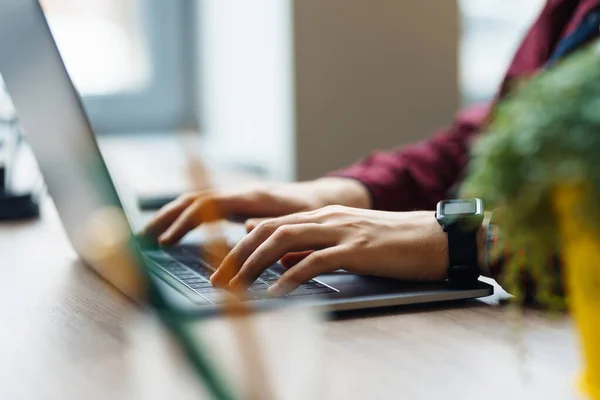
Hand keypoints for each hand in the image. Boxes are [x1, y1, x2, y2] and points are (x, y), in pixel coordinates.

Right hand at [143, 178, 369, 244]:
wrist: (325, 199)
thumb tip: (246, 229)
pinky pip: (207, 208)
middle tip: (143, 237)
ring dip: (171, 217)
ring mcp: (239, 197)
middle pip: (193, 200)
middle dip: (166, 217)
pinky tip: (177, 232)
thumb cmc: (315, 213)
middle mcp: (240, 193)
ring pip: (197, 202)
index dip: (183, 223)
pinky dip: (187, 218)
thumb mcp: (299, 222)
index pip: (207, 206)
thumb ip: (275, 226)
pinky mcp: (240, 205)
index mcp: (252, 196)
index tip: (165, 241)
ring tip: (150, 235)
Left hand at [210, 206, 452, 294]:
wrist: (435, 238)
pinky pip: (316, 260)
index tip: (224, 268)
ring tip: (236, 287)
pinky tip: (276, 292)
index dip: (243, 246)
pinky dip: (291, 276)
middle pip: (269, 231)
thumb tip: (281, 264)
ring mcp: (342, 231)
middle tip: (218, 280)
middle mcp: (327, 218)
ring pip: (285, 241)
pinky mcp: (358, 249)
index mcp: (323, 216)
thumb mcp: (346, 243)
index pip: (272, 226)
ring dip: (255, 265)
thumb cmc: (393, 244)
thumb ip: (313, 249)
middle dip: (238, 255)